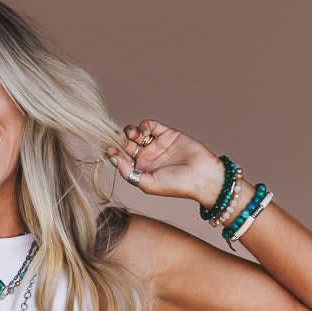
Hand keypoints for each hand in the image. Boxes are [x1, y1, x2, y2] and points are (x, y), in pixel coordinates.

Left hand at [106, 121, 227, 209]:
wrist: (202, 176)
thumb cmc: (176, 185)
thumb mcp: (147, 184)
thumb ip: (129, 172)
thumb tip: (113, 158)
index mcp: (140, 171)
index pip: (121, 159)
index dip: (114, 152)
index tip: (109, 149)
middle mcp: (146, 157)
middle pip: (126, 144)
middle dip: (120, 140)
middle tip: (121, 139)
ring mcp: (156, 145)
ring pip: (136, 133)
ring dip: (131, 131)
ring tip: (134, 136)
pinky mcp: (167, 133)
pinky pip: (151, 125)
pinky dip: (145, 125)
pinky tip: (146, 132)